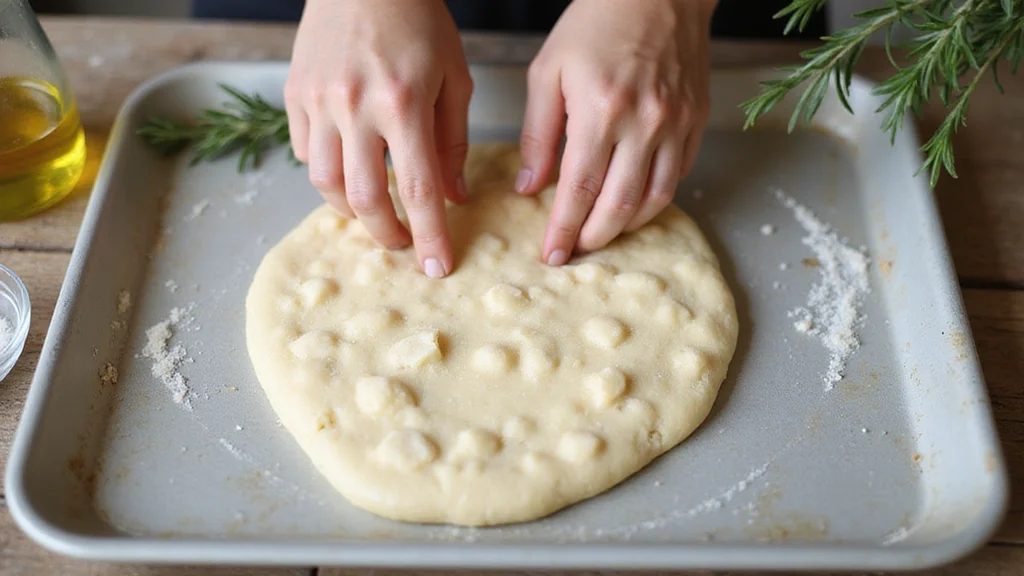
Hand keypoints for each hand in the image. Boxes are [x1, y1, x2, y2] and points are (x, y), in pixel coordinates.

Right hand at [285, 0, 472, 277]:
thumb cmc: (419, 21)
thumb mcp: (455, 78)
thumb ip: (453, 142)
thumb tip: (454, 197)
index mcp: (404, 103)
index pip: (418, 190)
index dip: (428, 236)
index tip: (437, 267)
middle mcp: (356, 106)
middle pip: (364, 198)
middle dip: (386, 233)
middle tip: (402, 243)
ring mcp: (319, 101)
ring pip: (324, 183)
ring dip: (351, 210)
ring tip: (374, 211)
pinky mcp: (295, 93)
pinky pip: (303, 152)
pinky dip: (326, 174)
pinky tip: (347, 172)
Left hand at [516, 0, 715, 264]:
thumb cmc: (597, 21)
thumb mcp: (549, 70)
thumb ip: (537, 133)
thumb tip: (529, 186)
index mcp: (600, 109)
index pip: (578, 188)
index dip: (563, 229)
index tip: (551, 255)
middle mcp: (644, 123)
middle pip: (619, 205)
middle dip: (594, 237)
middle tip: (575, 250)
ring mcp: (676, 124)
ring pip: (654, 199)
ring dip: (627, 226)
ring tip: (603, 232)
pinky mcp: (697, 121)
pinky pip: (678, 176)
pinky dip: (654, 197)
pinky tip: (633, 201)